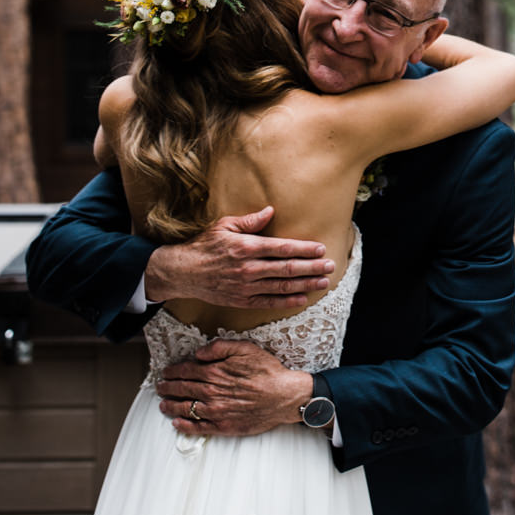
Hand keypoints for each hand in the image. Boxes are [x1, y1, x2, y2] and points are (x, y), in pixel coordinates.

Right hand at [143, 206, 332, 305]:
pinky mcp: (242, 300)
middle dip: (312, 267)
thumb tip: (271, 211)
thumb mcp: (224, 225)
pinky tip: (302, 298)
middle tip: (331, 266)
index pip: (282, 248)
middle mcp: (249, 268)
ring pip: (282, 287)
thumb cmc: (204, 246)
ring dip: (305, 284)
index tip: (321, 249)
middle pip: (287, 268)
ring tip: (323, 282)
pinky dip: (287, 302)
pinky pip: (269, 302)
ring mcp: (246, 287)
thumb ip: (250, 220)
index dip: (304, 249)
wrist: (183, 272)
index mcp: (246, 247)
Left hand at [156, 339, 312, 436]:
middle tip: (160, 387)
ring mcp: (216, 411)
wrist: (285, 396)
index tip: (166, 372)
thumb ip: (219, 347)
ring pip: (186, 409)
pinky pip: (198, 427)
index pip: (186, 371)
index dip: (173, 371)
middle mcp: (211, 392)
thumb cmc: (268, 371)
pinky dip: (185, 425)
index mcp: (215, 372)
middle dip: (168, 388)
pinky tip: (177, 423)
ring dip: (171, 406)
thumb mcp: (246, 348)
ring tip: (163, 405)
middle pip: (182, 389)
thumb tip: (198, 353)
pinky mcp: (223, 426)